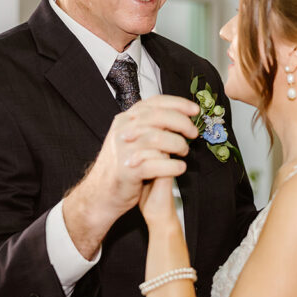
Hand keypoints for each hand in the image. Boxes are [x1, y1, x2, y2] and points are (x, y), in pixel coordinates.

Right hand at [63, 95, 197, 256]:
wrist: (102, 193)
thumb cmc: (124, 165)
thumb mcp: (132, 139)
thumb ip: (150, 126)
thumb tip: (180, 116)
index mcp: (126, 120)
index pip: (154, 103)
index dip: (178, 104)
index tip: (195, 110)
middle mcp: (123, 131)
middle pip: (159, 118)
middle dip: (182, 123)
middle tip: (193, 133)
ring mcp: (124, 150)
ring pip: (158, 139)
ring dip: (178, 145)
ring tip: (184, 152)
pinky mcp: (128, 171)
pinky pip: (156, 164)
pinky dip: (172, 166)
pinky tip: (180, 168)